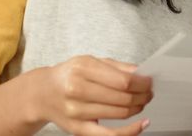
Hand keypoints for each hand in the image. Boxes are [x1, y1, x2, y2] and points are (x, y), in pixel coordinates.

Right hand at [37, 55, 153, 135]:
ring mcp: (77, 111)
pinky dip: (130, 132)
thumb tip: (140, 72)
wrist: (42, 94)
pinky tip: (142, 125)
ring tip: (142, 102)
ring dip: (137, 108)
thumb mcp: (88, 62)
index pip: (122, 80)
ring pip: (119, 113)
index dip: (142, 83)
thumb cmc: (68, 76)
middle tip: (149, 93)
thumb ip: (115, 66)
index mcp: (82, 69)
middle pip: (122, 97)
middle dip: (142, 95)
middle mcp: (77, 90)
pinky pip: (109, 135)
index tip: (149, 82)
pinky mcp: (78, 129)